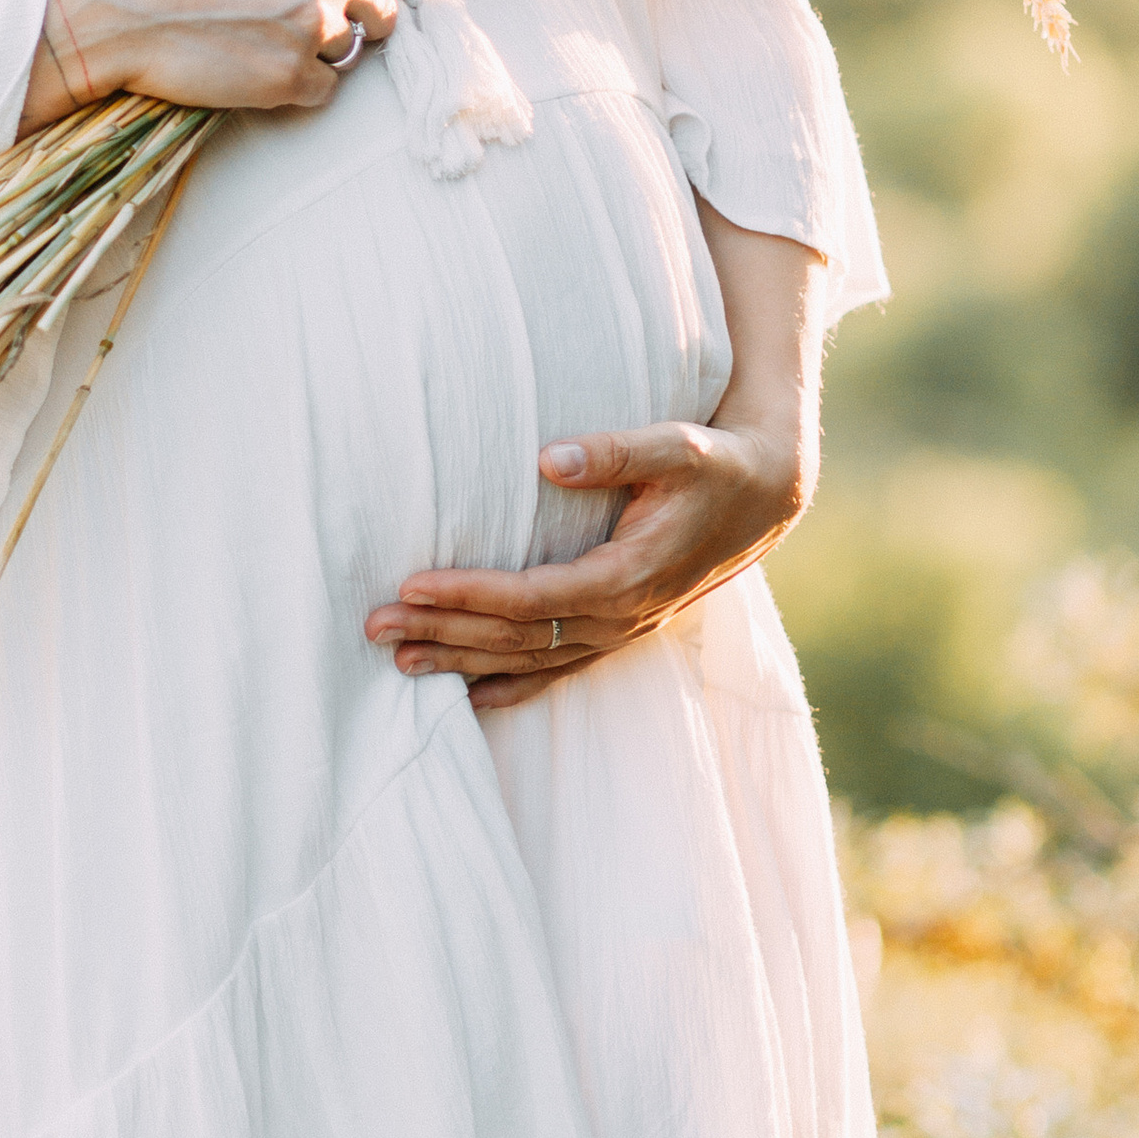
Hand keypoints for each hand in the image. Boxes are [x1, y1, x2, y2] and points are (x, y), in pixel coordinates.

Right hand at [24, 0, 439, 124]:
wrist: (107, 6)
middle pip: (384, 9)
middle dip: (360, 20)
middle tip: (305, 25)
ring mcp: (313, 28)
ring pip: (348, 52)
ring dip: (315, 53)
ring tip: (252, 42)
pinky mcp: (290, 79)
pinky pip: (319, 91)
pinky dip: (291, 87)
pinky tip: (244, 70)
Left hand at [364, 212, 823, 709]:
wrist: (764, 497)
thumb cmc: (715, 462)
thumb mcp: (677, 444)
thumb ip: (616, 450)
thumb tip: (548, 457)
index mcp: (627, 576)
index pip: (530, 596)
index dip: (469, 594)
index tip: (410, 585)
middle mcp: (620, 616)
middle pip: (516, 636)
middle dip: (444, 632)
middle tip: (374, 624)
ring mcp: (621, 630)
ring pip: (529, 659)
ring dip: (462, 659)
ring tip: (397, 657)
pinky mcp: (621, 629)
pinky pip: (557, 668)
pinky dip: (510, 682)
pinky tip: (469, 692)